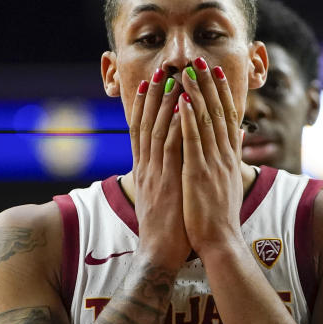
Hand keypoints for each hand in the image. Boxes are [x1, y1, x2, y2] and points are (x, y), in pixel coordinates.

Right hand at [129, 66, 190, 268]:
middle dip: (152, 97)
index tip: (148, 84)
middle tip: (158, 71)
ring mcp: (156, 174)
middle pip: (146, 124)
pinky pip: (172, 149)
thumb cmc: (165, 227)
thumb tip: (170, 163)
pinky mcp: (167, 182)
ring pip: (157, 131)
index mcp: (145, 170)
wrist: (159, 253)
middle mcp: (147, 168)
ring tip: (171, 80)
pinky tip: (182, 110)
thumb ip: (164, 176)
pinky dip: (176, 128)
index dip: (143, 106)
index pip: (140, 131)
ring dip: (164, 105)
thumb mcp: (161, 196)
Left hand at [178, 57, 245, 255]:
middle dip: (210, 85)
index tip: (217, 73)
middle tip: (202, 61)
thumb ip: (221, 167)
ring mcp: (212, 164)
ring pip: (205, 122)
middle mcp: (224, 157)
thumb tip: (223, 154)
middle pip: (218, 113)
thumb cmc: (218, 218)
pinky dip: (187, 121)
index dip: (223, 94)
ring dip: (197, 95)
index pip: (228, 118)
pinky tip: (180, 103)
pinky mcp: (198, 174)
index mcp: (229, 159)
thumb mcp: (224, 186)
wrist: (220, 242)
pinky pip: (193, 143)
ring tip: (189, 72)